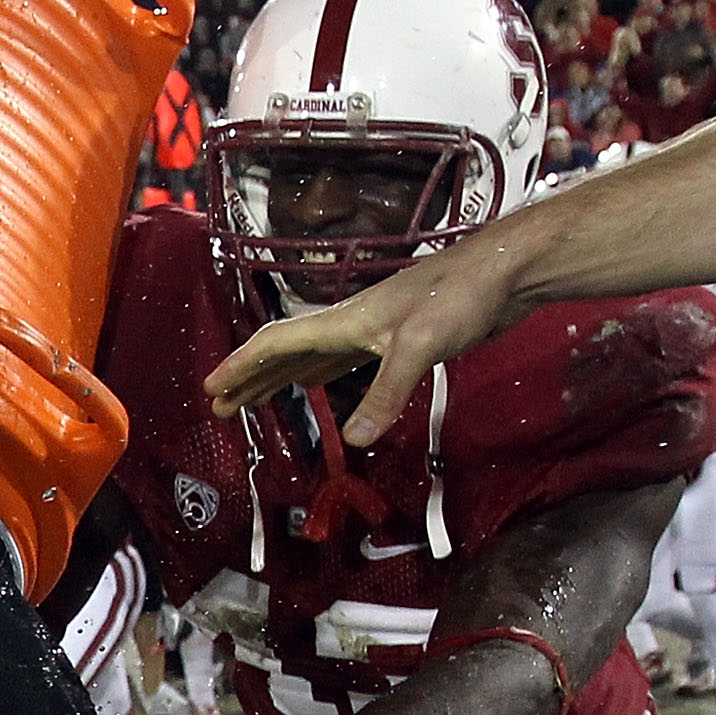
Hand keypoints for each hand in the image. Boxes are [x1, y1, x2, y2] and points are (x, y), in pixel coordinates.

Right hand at [205, 234, 522, 447]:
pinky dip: (318, 379)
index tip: (212, 389)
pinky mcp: (397, 341)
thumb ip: (387, 392)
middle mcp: (350, 325)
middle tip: (221, 407)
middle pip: (285, 353)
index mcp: (345, 322)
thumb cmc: (460, 297)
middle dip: (250, 379)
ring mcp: (373, 332)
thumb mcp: (420, 346)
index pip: (277, 343)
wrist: (503, 274)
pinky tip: (316, 389)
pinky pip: (341, 364)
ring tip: (252, 402)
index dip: (241, 365)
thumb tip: (356, 440)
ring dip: (279, 380)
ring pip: (310, 359)